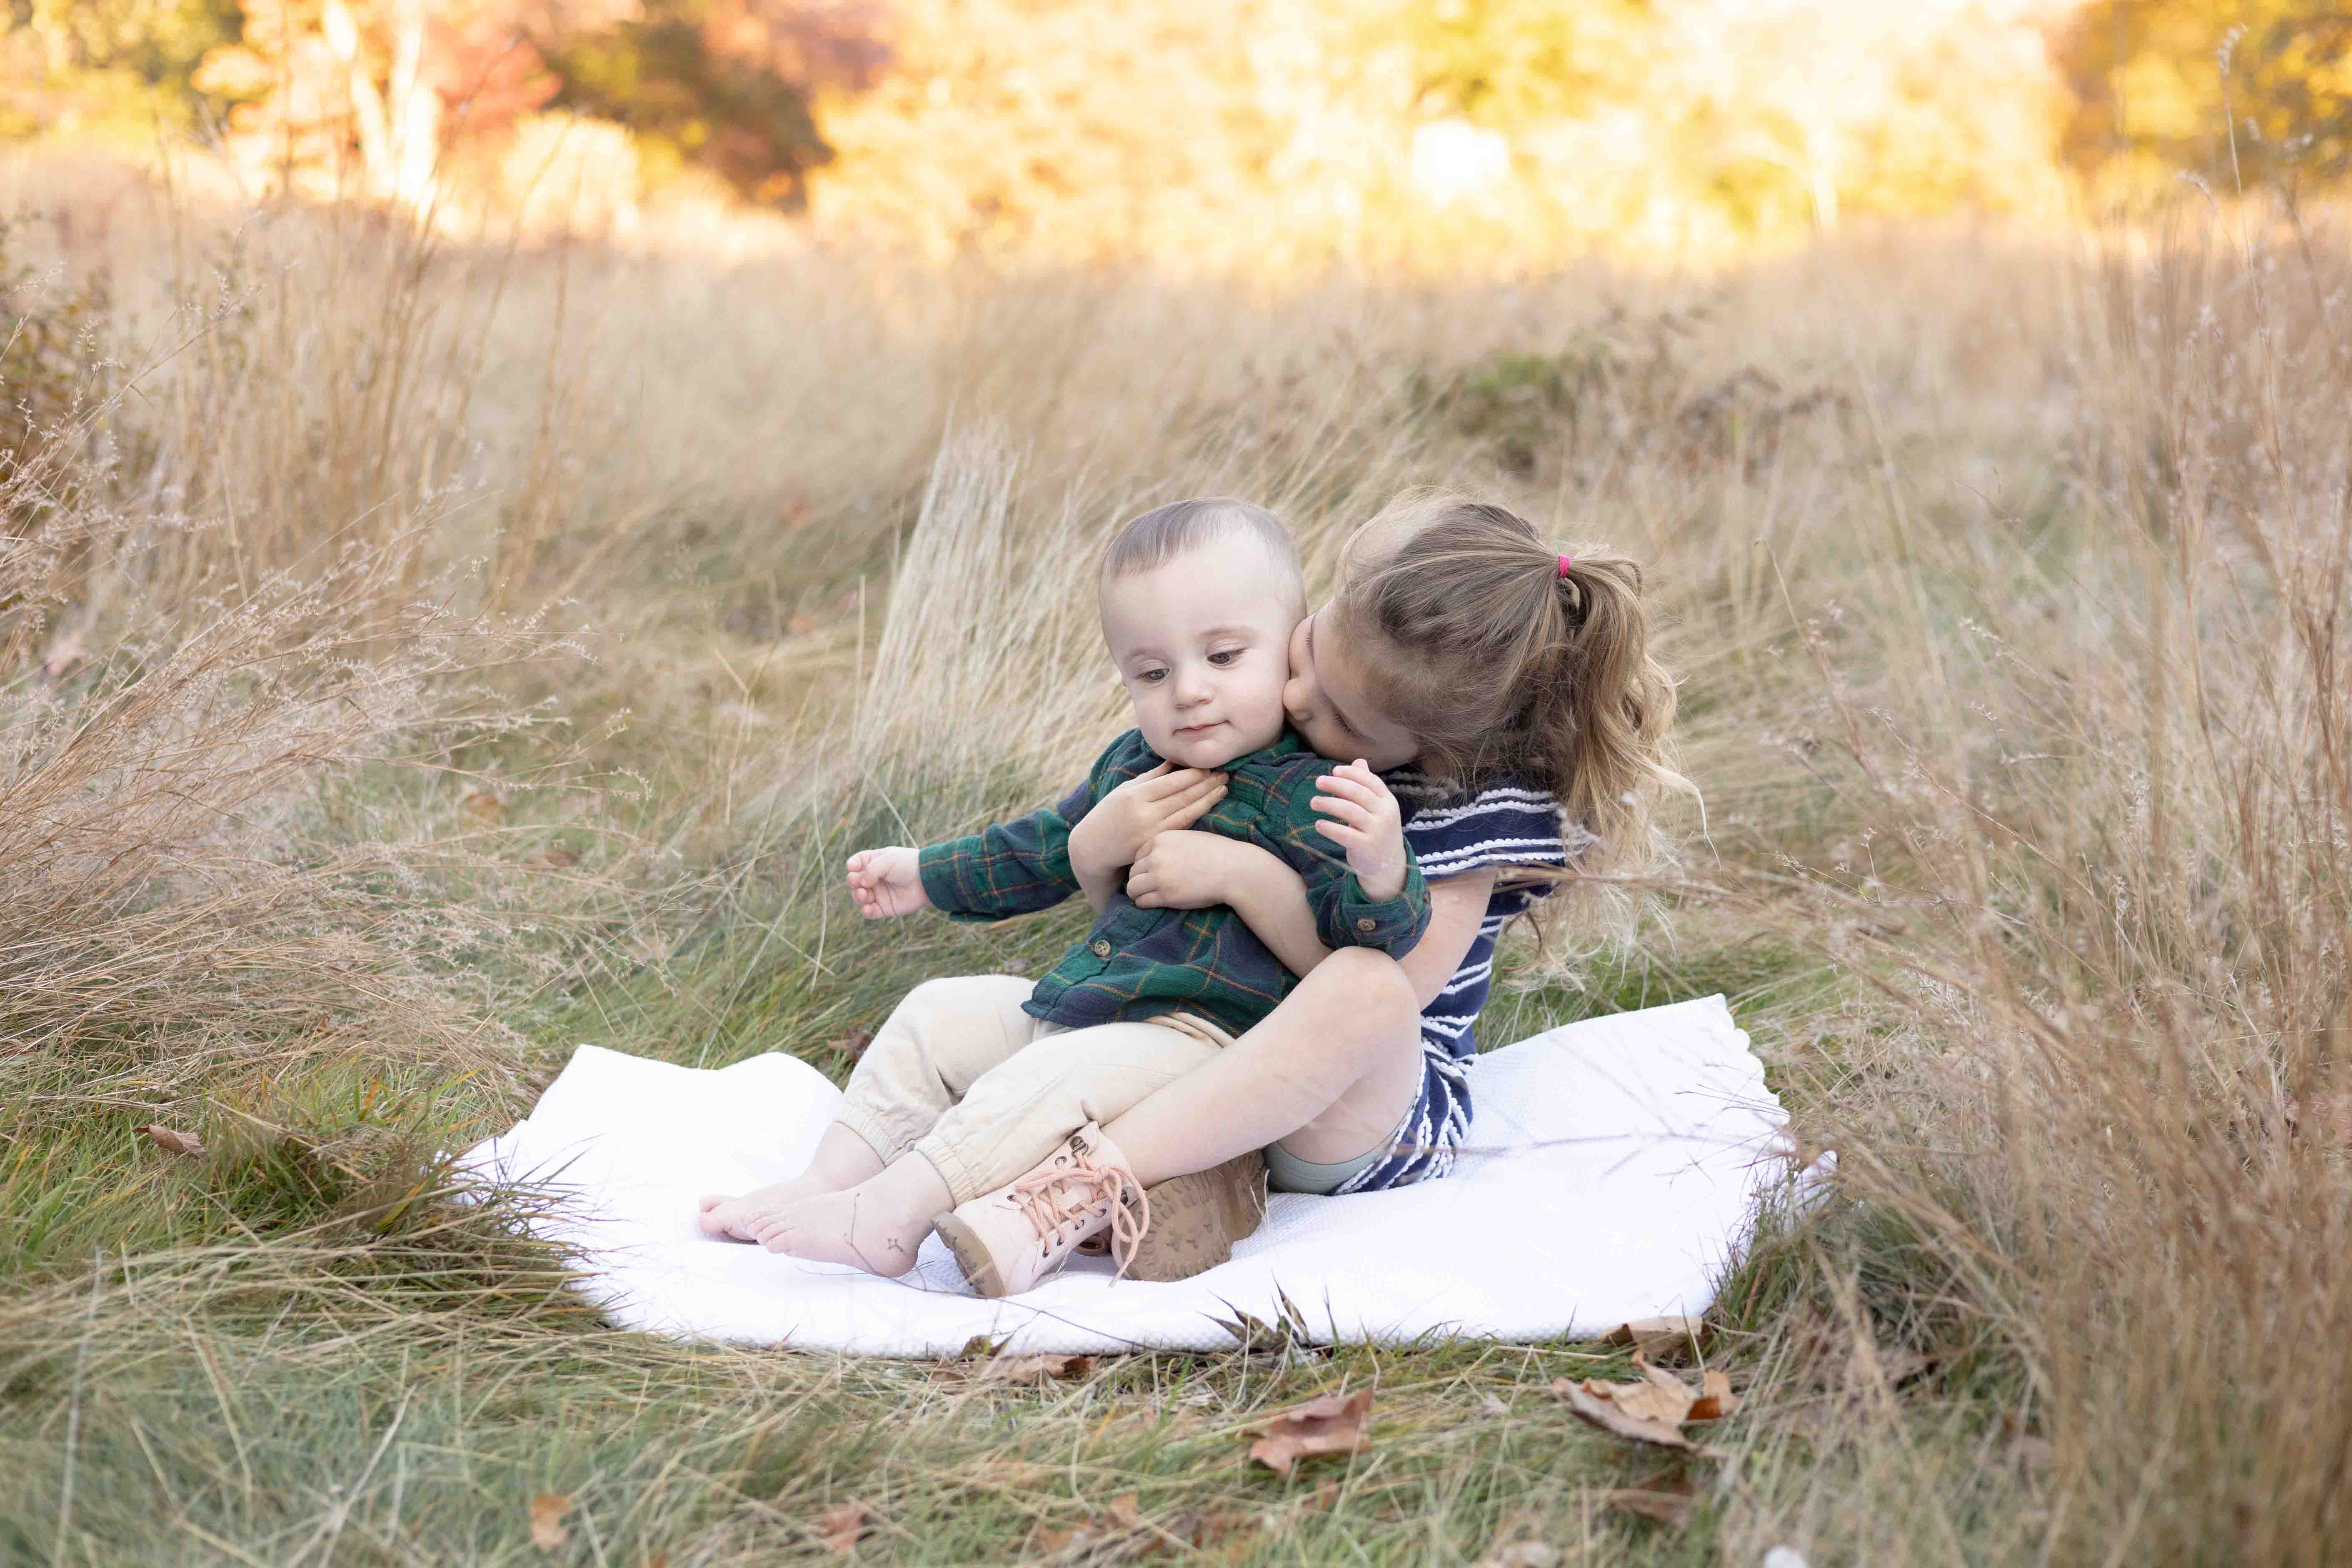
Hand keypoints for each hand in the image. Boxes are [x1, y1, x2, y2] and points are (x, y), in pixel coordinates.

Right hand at [845, 846, 928, 918]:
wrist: (927, 880)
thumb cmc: (908, 865)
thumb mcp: (888, 860)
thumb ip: (871, 870)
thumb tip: (862, 885)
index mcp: (874, 862)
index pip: (857, 863)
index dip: (852, 866)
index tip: (852, 868)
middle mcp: (874, 878)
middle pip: (854, 881)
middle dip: (852, 882)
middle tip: (858, 882)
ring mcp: (879, 893)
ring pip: (859, 897)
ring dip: (857, 896)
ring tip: (864, 894)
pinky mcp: (885, 908)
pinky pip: (870, 912)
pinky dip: (866, 911)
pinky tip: (868, 908)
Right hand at [1067, 762, 1227, 885]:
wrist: (1092, 849)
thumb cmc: (1107, 815)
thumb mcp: (1123, 791)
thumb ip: (1149, 777)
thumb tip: (1173, 761)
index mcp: (1134, 796)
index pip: (1171, 782)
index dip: (1194, 774)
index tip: (1210, 765)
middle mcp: (1143, 815)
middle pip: (1182, 796)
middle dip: (1206, 784)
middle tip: (1225, 774)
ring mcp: (1150, 832)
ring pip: (1186, 813)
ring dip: (1207, 800)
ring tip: (1223, 788)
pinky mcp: (1155, 845)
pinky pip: (1180, 827)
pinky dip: (1196, 816)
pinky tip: (1209, 806)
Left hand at [1128, 829, 1268, 910]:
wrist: (1233, 869)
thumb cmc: (1218, 852)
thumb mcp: (1190, 837)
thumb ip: (1171, 843)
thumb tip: (1159, 853)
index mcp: (1162, 838)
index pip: (1138, 854)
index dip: (1143, 865)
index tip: (1150, 872)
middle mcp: (1156, 856)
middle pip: (1133, 870)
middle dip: (1138, 879)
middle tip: (1146, 886)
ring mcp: (1159, 876)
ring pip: (1132, 887)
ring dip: (1137, 893)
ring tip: (1145, 896)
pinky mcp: (1165, 895)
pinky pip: (1142, 901)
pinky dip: (1143, 903)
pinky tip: (1152, 903)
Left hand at [1311, 760, 1407, 902]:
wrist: (1387, 864)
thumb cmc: (1377, 829)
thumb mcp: (1377, 808)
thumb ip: (1367, 786)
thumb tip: (1358, 761)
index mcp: (1388, 801)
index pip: (1370, 781)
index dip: (1351, 774)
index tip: (1334, 771)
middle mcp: (1385, 814)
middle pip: (1358, 793)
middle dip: (1336, 785)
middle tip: (1318, 782)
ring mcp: (1377, 831)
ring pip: (1349, 811)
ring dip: (1328, 804)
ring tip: (1313, 802)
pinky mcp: (1366, 847)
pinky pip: (1344, 834)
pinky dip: (1329, 827)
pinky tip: (1318, 824)